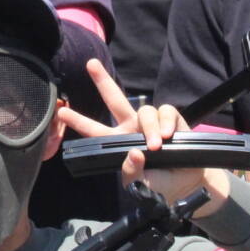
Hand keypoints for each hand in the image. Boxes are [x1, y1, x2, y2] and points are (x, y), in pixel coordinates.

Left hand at [58, 59, 228, 215]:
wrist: (187, 183)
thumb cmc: (160, 185)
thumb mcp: (142, 186)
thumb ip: (134, 172)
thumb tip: (134, 153)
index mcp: (118, 143)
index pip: (95, 131)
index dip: (79, 122)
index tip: (62, 112)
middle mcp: (131, 128)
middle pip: (114, 100)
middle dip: (102, 81)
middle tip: (90, 64)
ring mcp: (150, 122)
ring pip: (144, 110)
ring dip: (150, 128)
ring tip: (157, 146)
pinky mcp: (170, 119)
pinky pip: (165, 111)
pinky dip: (165, 122)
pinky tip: (169, 135)